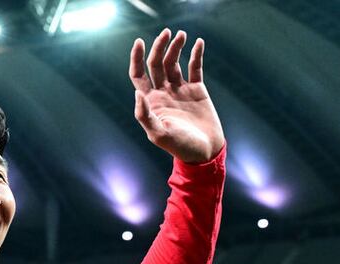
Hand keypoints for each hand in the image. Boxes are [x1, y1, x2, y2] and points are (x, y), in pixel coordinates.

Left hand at [129, 29, 224, 163]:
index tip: (139, 42)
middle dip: (159, 47)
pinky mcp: (196, 91)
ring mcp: (179, 90)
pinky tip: (198, 43)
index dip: (136, 58)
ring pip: (173, 63)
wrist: (205, 152)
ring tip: (181, 35)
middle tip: (166, 33)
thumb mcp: (159, 133)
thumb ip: (145, 115)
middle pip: (156, 64)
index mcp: (150, 102)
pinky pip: (195, 68)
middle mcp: (162, 93)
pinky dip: (195, 55)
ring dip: (175, 48)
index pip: (138, 74)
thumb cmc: (180, 146)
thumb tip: (137, 94)